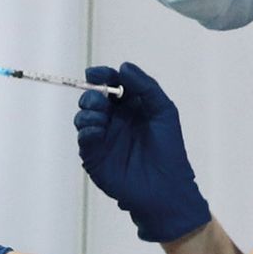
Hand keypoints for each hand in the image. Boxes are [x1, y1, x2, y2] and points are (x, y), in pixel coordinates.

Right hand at [74, 62, 210, 242]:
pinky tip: (98, 131)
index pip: (111, 84)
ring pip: (83, 116)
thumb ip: (145, 86)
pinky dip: (87, 130)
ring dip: (88, 112)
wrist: (165, 187)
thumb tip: (122, 66)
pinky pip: (83, 137)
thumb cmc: (169, 149)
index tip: (94, 73)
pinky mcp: (94, 155)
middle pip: (92, 98)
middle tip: (102, 101)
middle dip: (92, 95)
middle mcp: (114, 120)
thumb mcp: (163, 110)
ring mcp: (103, 137)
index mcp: (130, 107)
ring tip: (101, 118)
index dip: (101, 76)